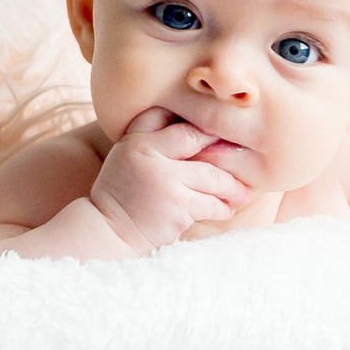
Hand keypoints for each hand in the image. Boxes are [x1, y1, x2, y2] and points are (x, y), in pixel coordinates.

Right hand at [90, 107, 251, 252]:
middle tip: (242, 153)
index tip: (215, 128)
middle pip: (196, 139)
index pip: (170, 116)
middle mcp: (149, 154)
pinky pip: (211, 204)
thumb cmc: (122, 194)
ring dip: (231, 186)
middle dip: (221, 146)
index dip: (194, 120)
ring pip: (212, 176)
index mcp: (135, 139)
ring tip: (243, 191)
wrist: (106, 232)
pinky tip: (227, 209)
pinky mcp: (177, 207)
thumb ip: (152, 142)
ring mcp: (165, 181)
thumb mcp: (127, 157)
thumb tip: (196, 131)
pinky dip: (222, 208)